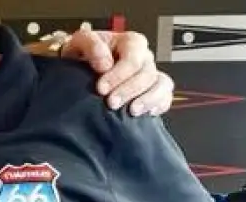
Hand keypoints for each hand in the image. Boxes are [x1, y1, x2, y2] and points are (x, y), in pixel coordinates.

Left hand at [59, 23, 174, 115]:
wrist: (80, 68)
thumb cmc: (82, 54)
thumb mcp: (79, 42)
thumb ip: (91, 45)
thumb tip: (105, 64)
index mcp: (131, 42)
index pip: (133, 57)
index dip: (119, 74)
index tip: (101, 88)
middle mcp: (144, 58)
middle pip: (147, 74)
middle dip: (129, 90)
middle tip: (111, 103)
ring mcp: (151, 74)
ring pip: (161, 85)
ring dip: (148, 99)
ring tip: (132, 112)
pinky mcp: (153, 91)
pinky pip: (166, 97)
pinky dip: (160, 105)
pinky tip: (147, 114)